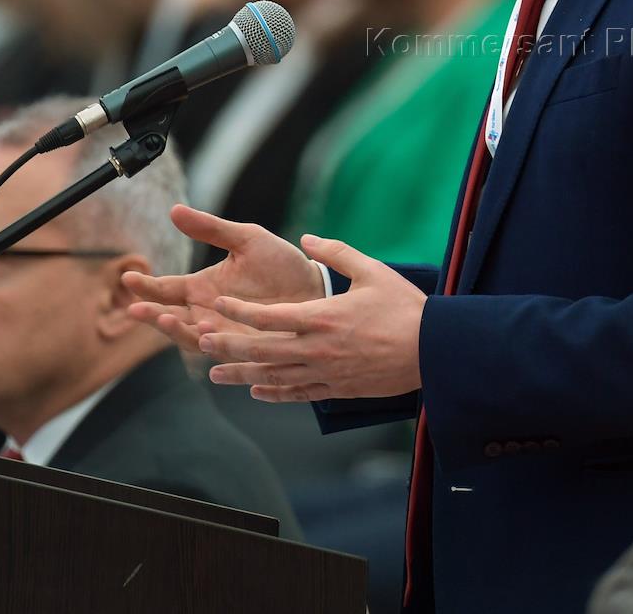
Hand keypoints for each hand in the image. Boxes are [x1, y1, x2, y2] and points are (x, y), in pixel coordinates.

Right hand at [123, 205, 323, 351]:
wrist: (316, 288)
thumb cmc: (281, 264)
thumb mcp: (247, 239)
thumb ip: (212, 229)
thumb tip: (174, 210)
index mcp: (203, 288)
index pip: (166, 289)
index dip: (146, 286)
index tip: (128, 277)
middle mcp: (207, 314)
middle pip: (170, 318)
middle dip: (152, 314)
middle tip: (136, 307)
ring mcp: (224, 333)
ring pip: (191, 337)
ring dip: (175, 330)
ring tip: (165, 318)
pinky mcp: (245, 348)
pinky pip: (223, 349)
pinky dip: (212, 343)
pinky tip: (206, 332)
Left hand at [202, 235, 425, 402]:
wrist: (432, 350)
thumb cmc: (405, 307)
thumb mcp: (372, 270)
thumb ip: (336, 253)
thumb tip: (306, 239)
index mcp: (322, 316)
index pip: (268, 316)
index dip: (238, 311)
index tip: (216, 305)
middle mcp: (317, 348)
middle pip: (261, 351)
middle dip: (227, 346)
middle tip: (200, 342)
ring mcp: (326, 372)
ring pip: (273, 376)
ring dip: (241, 375)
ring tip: (214, 373)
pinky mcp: (337, 389)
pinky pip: (298, 394)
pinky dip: (274, 393)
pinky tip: (258, 390)